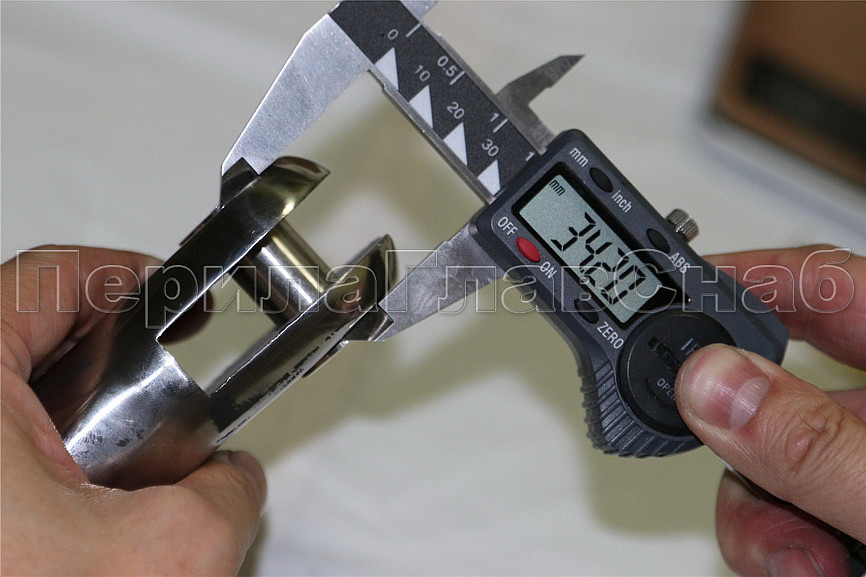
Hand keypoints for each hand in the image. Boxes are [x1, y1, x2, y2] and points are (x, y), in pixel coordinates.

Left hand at [1, 246, 266, 574]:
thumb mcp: (159, 561)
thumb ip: (225, 497)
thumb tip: (229, 479)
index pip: (51, 277)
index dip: (129, 274)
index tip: (172, 292)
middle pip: (28, 332)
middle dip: (104, 358)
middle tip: (145, 386)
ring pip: (10, 394)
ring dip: (67, 417)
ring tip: (103, 465)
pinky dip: (36, 459)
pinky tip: (66, 503)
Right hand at [675, 246, 864, 576]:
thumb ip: (823, 448)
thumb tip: (715, 384)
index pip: (823, 281)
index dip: (742, 277)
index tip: (671, 296)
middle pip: (776, 392)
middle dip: (744, 448)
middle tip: (744, 486)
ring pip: (774, 467)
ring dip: (767, 520)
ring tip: (806, 568)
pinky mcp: (864, 520)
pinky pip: (798, 520)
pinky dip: (792, 551)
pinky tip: (820, 573)